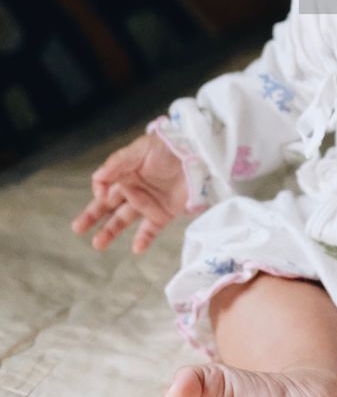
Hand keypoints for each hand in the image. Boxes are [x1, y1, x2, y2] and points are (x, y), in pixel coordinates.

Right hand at [70, 131, 188, 252]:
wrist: (200, 155)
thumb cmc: (169, 147)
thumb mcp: (141, 150)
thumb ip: (117, 163)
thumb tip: (96, 181)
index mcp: (126, 171)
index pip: (105, 185)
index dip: (99, 192)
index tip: (100, 196)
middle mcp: (134, 188)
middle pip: (109, 205)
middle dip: (92, 216)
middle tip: (77, 228)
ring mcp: (148, 202)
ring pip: (124, 220)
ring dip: (110, 231)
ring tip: (97, 244)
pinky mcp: (164, 213)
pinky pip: (150, 230)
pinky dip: (143, 240)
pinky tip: (136, 248)